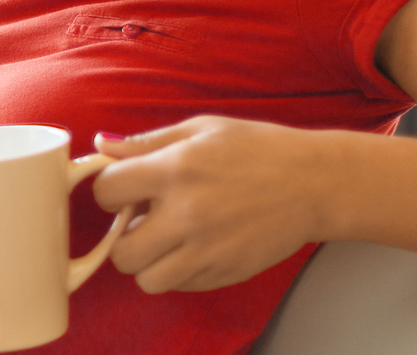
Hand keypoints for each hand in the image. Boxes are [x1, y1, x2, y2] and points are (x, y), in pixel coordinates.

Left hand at [91, 116, 332, 292]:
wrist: (315, 183)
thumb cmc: (257, 148)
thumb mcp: (201, 130)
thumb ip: (146, 142)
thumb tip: (101, 146)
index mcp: (175, 171)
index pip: (106, 192)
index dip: (110, 189)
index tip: (125, 187)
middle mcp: (186, 216)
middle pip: (121, 251)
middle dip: (124, 235)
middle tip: (144, 218)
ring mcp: (208, 251)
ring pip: (146, 279)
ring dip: (149, 261)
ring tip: (167, 238)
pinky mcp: (226, 273)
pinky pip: (180, 286)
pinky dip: (177, 271)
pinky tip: (194, 246)